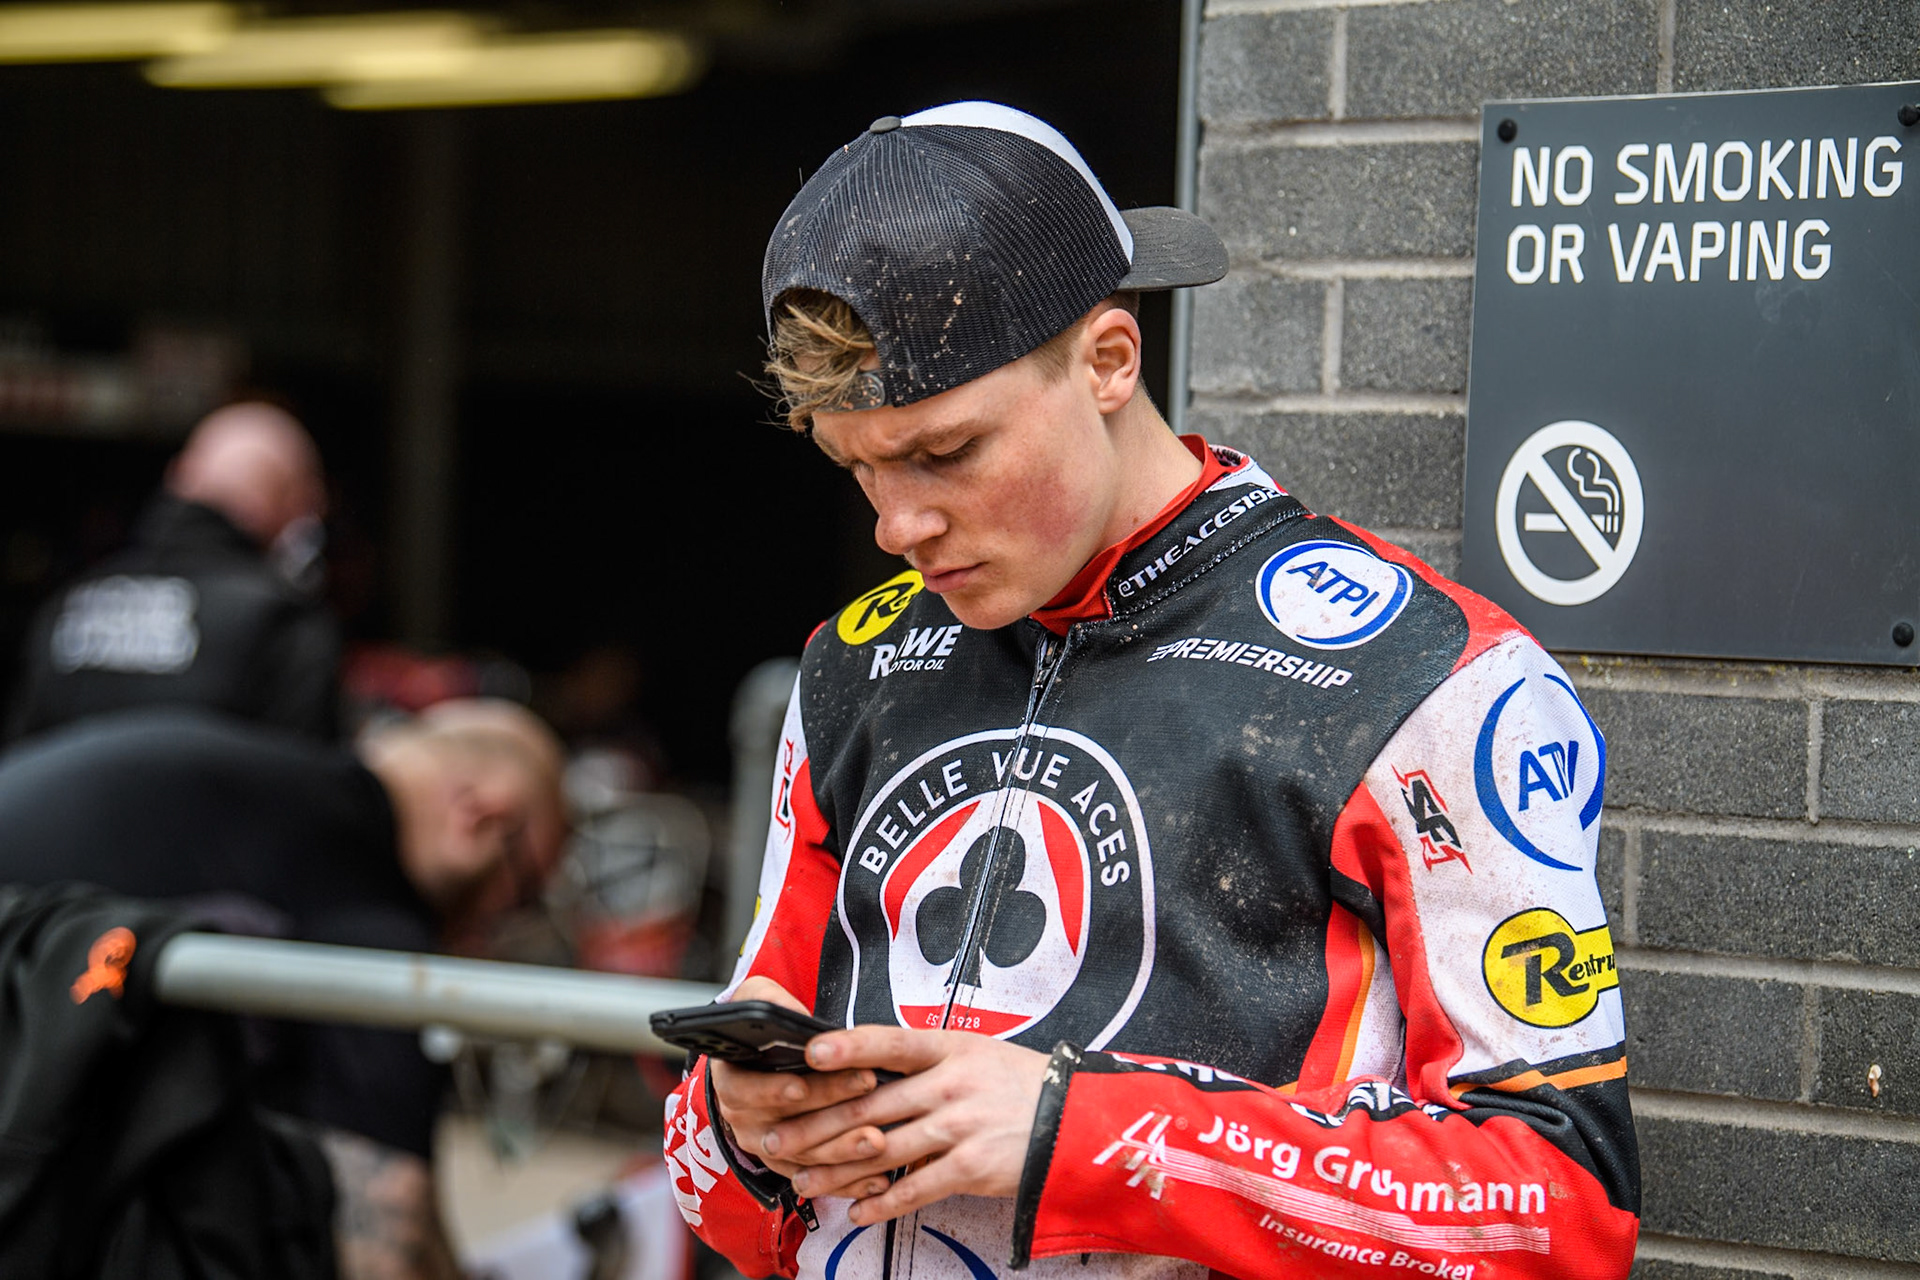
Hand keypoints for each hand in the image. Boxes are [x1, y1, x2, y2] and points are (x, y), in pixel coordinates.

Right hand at [708, 977, 881, 1178]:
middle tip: (865, 1089)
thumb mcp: (759, 1001)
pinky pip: (820, 1182)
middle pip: (783, 1126)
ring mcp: (769, 1149)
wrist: (767, 1065)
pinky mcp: (794, 1169)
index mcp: (732, 1081)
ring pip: (805, 1158)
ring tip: (878, 1139)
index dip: (771, 1091)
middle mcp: (745, 1121)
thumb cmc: (766, 1031)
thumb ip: (769, 1000)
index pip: (744, 1091)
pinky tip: (879, 1178)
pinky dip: (849, 1182)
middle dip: (827, 1111)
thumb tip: (790, 1014)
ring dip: (842, 1151)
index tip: (801, 1086)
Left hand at [766, 1024, 1048, 1225]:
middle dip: (815, 1125)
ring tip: (803, 1180)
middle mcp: (950, 1085)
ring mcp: (960, 1127)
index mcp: (949, 1049)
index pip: (890, 1042)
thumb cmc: (1018, 1085)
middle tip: (777, 1137)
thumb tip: (865, 1070)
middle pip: (869, 1106)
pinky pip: (915, 1188)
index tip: (810, 1052)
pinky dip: (882, 1204)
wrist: (1074, 1120)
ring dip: (835, 1170)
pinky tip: (858, 1211)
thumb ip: (924, 1061)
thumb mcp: (975, 1054)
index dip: (849, 1047)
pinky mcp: (971, 1168)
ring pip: (881, 1152)